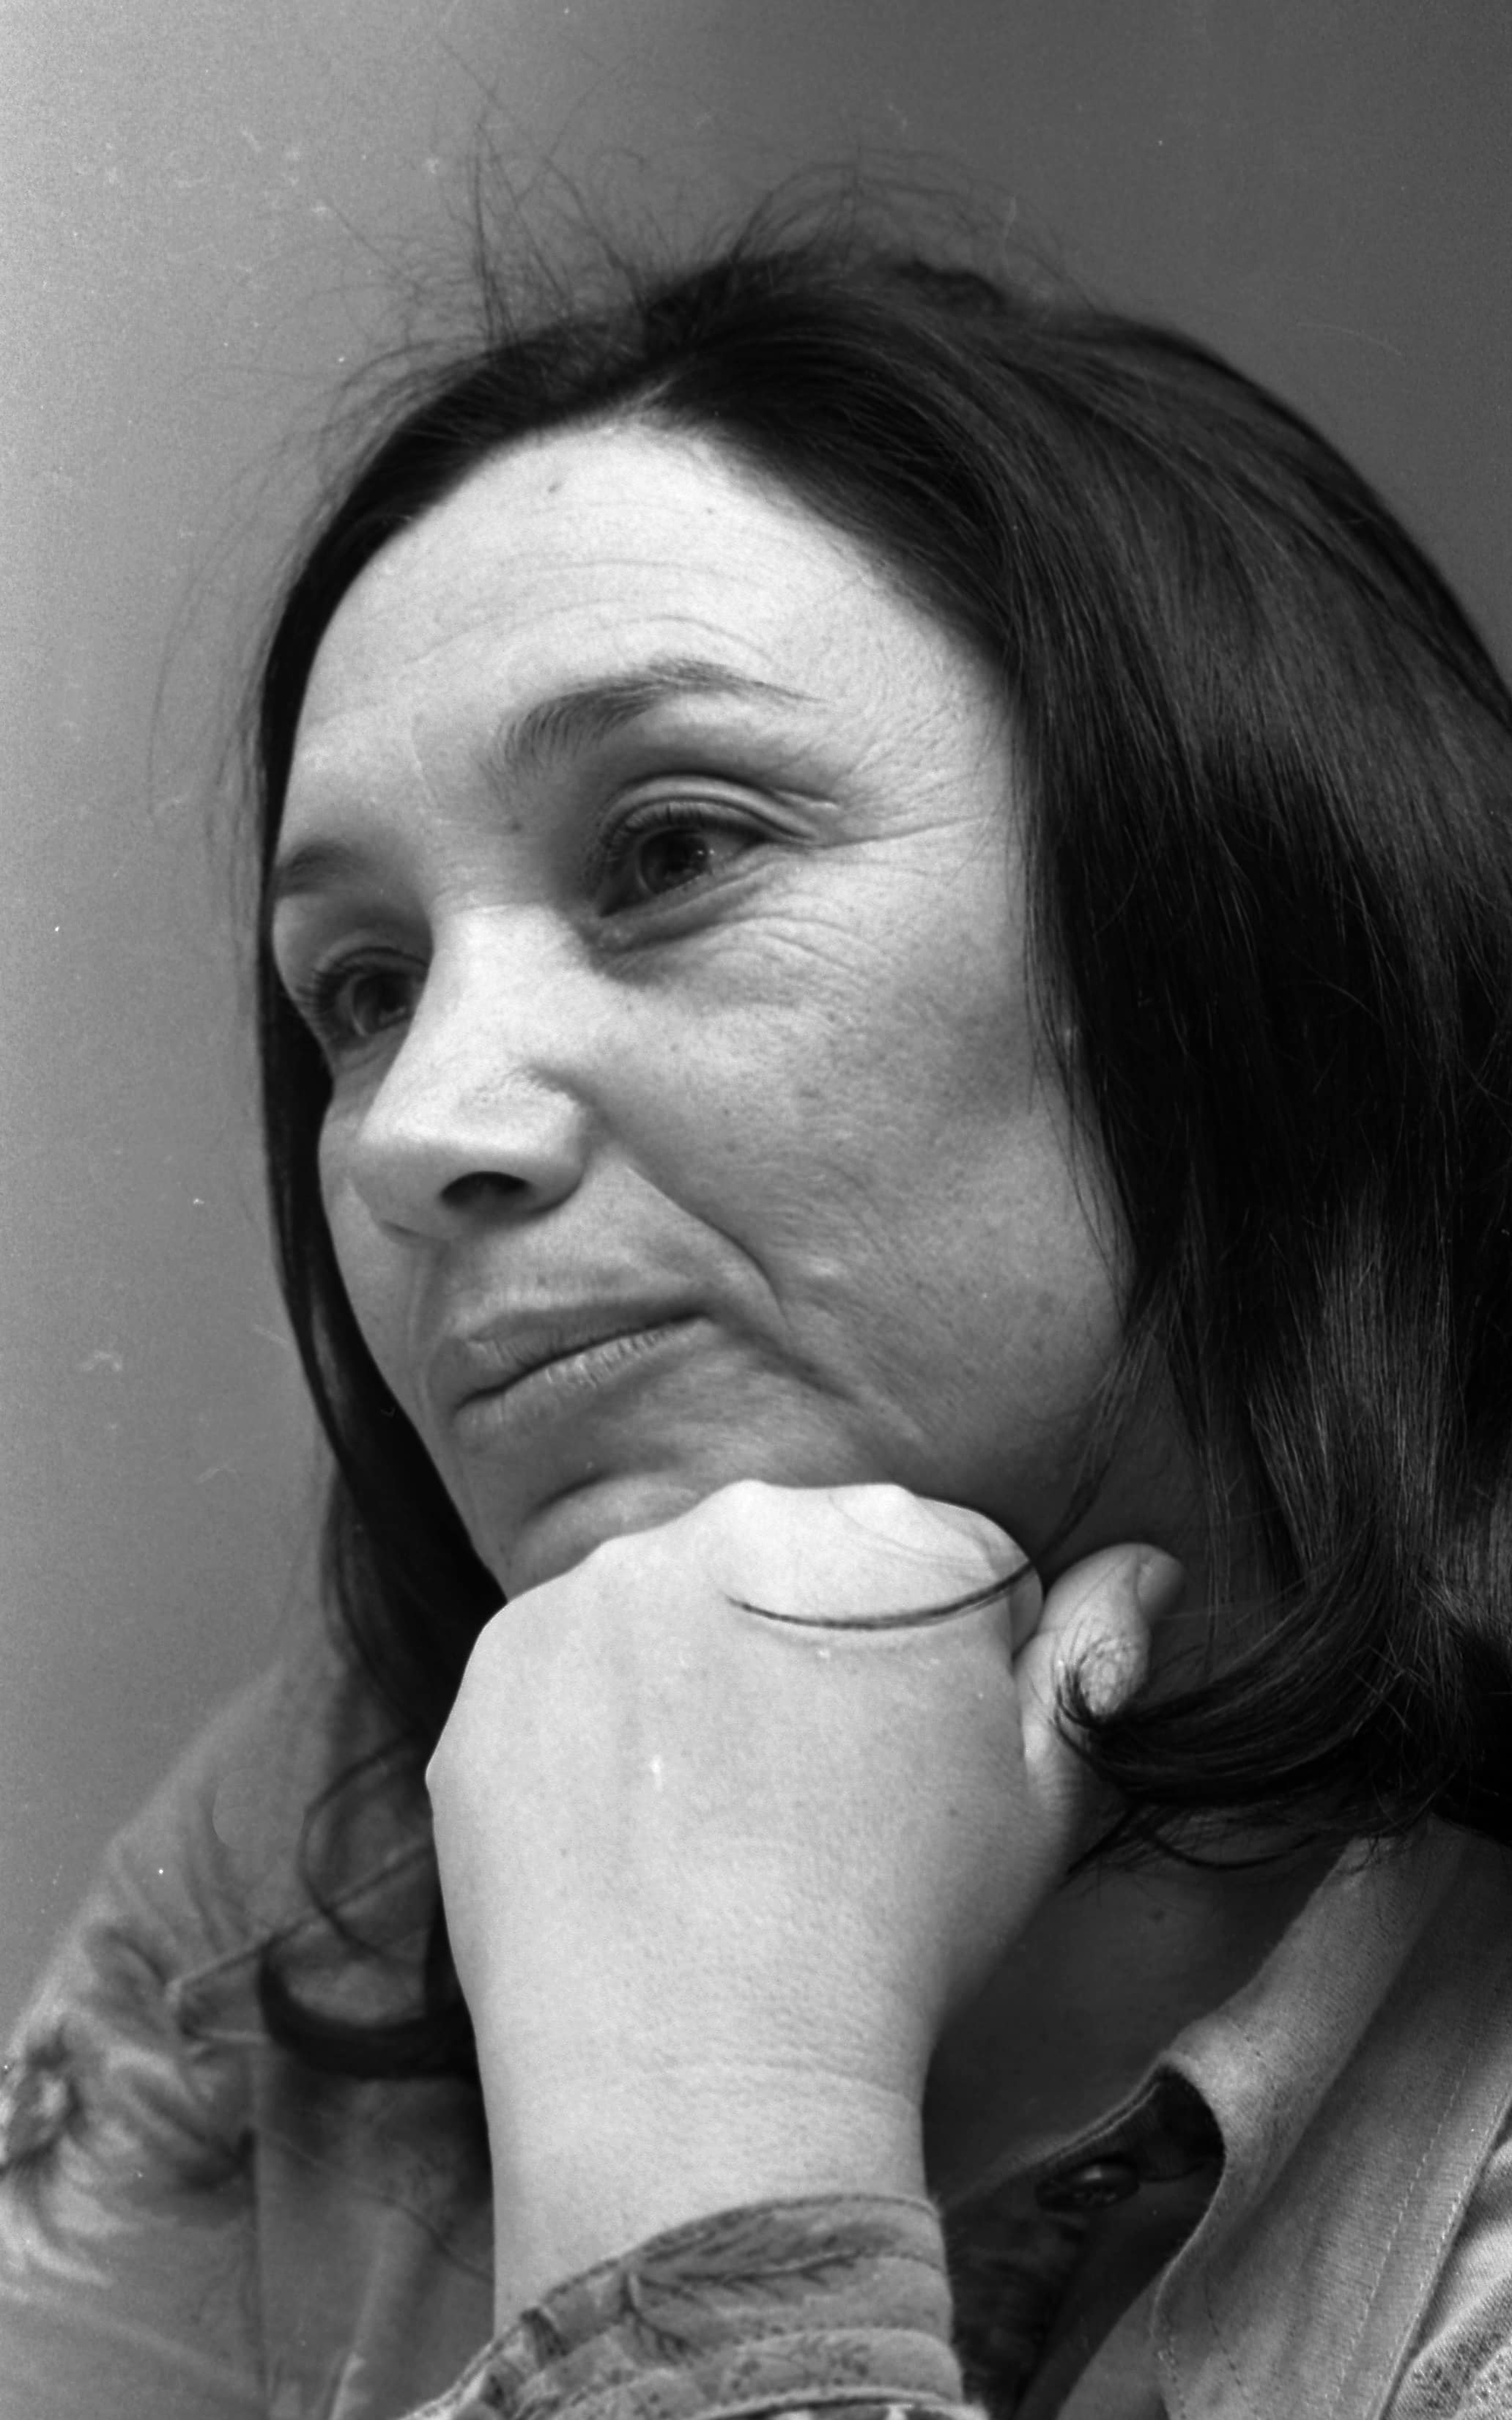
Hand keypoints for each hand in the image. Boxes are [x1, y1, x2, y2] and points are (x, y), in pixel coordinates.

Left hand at [426, 1480, 1170, 2315]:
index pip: (947, 1560)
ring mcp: (598, 1587)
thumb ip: (1095, 1657)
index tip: (917, 1775)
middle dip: (817, 1652)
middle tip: (813, 1807)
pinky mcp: (497, 1664)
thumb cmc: (904, 1940)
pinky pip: (567, 1671)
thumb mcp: (1047, 1801)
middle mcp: (737, 1519)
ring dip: (700, 1681)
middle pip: (802, 1565)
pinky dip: (593, 1732)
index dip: (951, 1675)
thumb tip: (1143, 1563)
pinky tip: (626, 1835)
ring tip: (716, 1829)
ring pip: (677, 1610)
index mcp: (895, 1535)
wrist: (706, 2080)